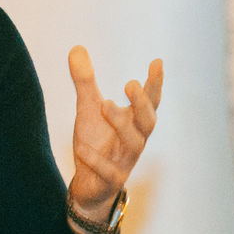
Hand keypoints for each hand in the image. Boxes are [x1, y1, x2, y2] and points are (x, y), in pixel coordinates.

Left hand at [67, 47, 162, 224]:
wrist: (89, 186)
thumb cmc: (96, 142)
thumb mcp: (88, 109)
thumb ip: (85, 81)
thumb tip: (76, 48)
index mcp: (134, 122)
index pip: (150, 101)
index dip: (155, 83)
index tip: (157, 61)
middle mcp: (135, 141)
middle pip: (148, 122)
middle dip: (142, 103)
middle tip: (130, 83)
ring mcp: (125, 162)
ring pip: (133, 145)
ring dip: (121, 124)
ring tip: (105, 104)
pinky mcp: (111, 181)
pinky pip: (109, 171)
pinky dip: (97, 160)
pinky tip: (82, 147)